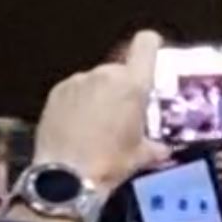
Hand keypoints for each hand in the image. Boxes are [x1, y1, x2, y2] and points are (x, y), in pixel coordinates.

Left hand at [36, 30, 161, 197]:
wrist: (66, 177)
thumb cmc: (110, 163)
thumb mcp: (142, 156)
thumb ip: (157, 146)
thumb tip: (165, 148)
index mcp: (133, 84)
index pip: (145, 44)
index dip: (152, 45)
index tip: (154, 54)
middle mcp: (105, 74)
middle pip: (121, 69)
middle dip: (124, 87)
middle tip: (125, 113)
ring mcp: (78, 81)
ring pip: (97, 80)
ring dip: (101, 95)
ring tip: (98, 125)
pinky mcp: (57, 92)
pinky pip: (76, 90)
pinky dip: (80, 103)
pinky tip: (78, 127)